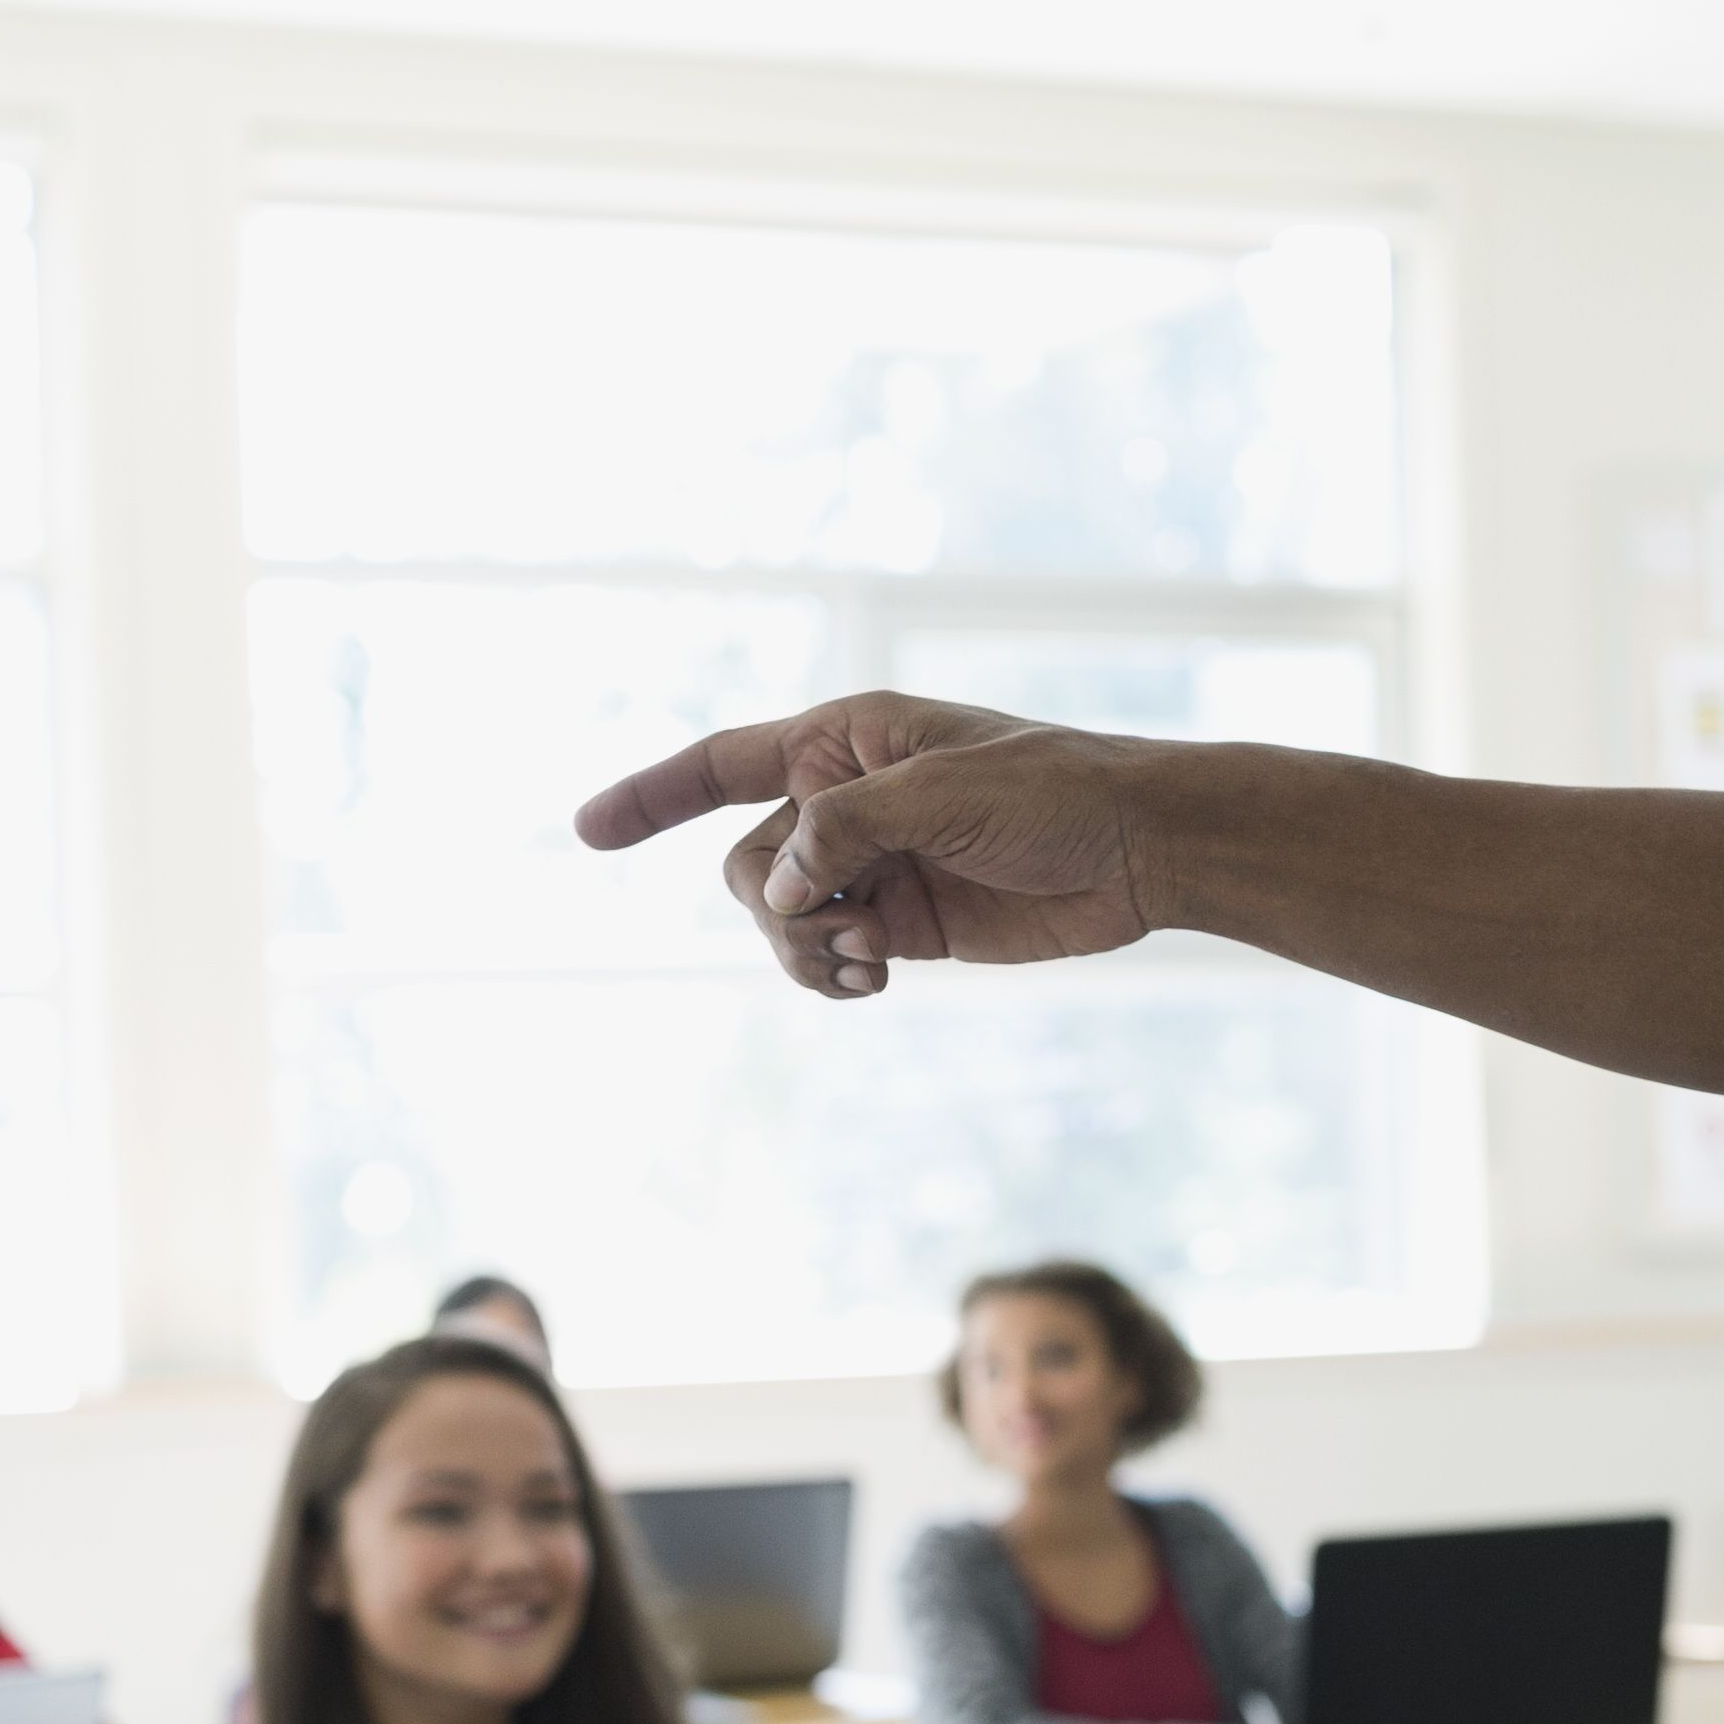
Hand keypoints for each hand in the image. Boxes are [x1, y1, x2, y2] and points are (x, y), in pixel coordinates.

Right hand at [575, 695, 1164, 1000]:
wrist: (1139, 851)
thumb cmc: (1051, 792)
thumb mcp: (940, 793)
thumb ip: (844, 830)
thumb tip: (778, 891)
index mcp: (844, 743)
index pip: (723, 764)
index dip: (650, 796)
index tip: (585, 833)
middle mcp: (845, 803)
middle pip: (748, 865)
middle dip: (778, 905)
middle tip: (846, 924)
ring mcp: (871, 867)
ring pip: (781, 922)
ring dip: (806, 950)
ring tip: (870, 960)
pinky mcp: (903, 924)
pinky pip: (827, 959)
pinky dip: (834, 976)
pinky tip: (875, 980)